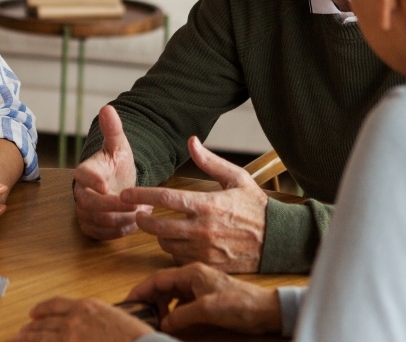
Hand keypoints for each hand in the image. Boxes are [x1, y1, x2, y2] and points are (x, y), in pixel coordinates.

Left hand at [16, 296, 153, 341]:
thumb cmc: (135, 336)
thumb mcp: (113, 317)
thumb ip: (94, 318)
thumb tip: (82, 324)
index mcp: (86, 306)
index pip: (55, 304)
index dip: (41, 309)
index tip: (33, 314)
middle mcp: (74, 318)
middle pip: (45, 322)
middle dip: (31, 328)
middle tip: (20, 332)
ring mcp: (70, 337)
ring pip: (43, 337)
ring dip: (29, 338)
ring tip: (19, 340)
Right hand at [74, 105, 149, 239]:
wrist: (119, 183)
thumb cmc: (117, 164)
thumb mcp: (119, 146)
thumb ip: (113, 130)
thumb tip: (107, 108)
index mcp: (85, 170)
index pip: (81, 176)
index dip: (92, 182)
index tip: (107, 187)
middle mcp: (80, 192)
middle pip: (88, 203)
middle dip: (114, 206)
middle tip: (137, 205)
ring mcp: (83, 210)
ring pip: (96, 220)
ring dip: (120, 219)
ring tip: (140, 212)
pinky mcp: (89, 226)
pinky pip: (99, 234)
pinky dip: (117, 232)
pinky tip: (133, 224)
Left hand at [121, 137, 267, 272]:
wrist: (279, 240)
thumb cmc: (256, 206)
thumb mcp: (236, 178)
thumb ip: (210, 161)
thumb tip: (192, 141)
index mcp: (208, 204)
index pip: (165, 198)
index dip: (141, 195)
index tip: (125, 194)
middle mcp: (203, 229)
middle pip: (158, 226)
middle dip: (142, 220)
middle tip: (137, 214)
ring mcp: (206, 250)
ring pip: (166, 244)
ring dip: (159, 235)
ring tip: (162, 227)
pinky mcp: (210, 264)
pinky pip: (180, 259)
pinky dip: (174, 251)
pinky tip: (179, 242)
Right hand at [124, 263, 281, 334]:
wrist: (266, 310)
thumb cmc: (240, 304)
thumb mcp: (207, 310)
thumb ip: (181, 315)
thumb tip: (162, 323)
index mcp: (191, 273)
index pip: (157, 279)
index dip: (141, 290)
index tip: (128, 303)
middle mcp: (193, 277)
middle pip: (162, 286)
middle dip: (148, 299)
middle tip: (139, 314)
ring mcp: (199, 287)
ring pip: (171, 294)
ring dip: (160, 306)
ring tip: (154, 319)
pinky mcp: (206, 297)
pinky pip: (181, 302)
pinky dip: (172, 310)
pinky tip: (171, 321)